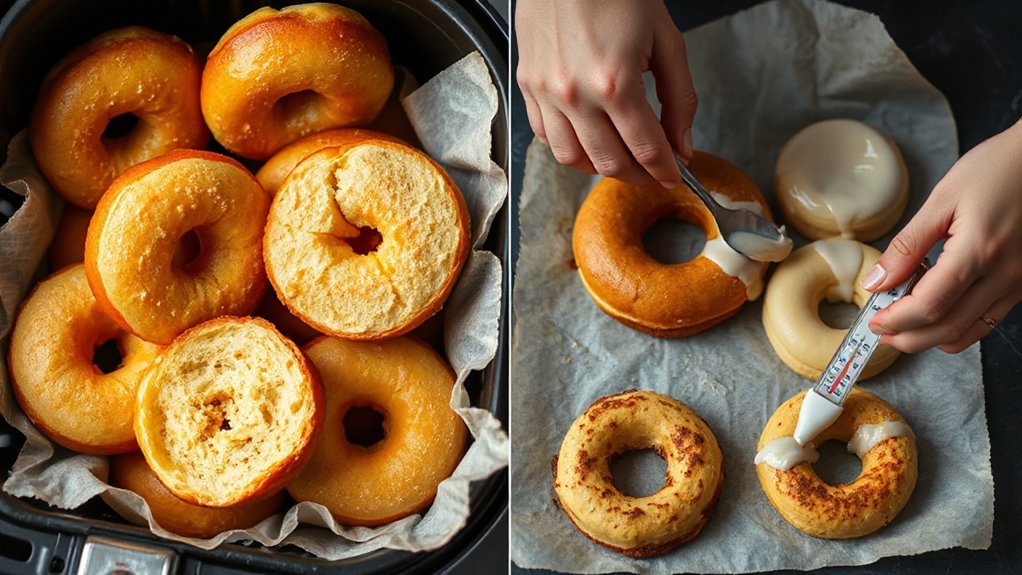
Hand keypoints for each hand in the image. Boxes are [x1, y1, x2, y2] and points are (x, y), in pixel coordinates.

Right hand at [515, 0, 696, 188]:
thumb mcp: (666, 40)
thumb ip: (680, 98)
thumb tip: (682, 144)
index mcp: (615, 83)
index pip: (645, 149)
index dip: (664, 171)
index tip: (674, 178)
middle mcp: (575, 95)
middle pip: (609, 163)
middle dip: (638, 176)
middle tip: (652, 172)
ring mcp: (545, 92)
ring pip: (571, 158)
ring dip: (600, 167)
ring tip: (621, 159)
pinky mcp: (526, 85)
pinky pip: (543, 135)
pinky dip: (568, 146)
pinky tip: (588, 138)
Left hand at [863, 120, 1021, 353]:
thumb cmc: (996, 169)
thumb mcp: (943, 199)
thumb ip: (908, 245)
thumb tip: (877, 281)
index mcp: (979, 251)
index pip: (929, 306)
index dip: (896, 320)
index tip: (873, 320)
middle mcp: (1004, 275)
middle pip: (949, 328)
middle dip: (909, 337)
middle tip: (882, 330)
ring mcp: (1019, 283)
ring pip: (971, 331)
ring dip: (932, 337)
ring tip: (903, 325)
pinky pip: (988, 319)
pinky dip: (958, 326)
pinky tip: (937, 312)